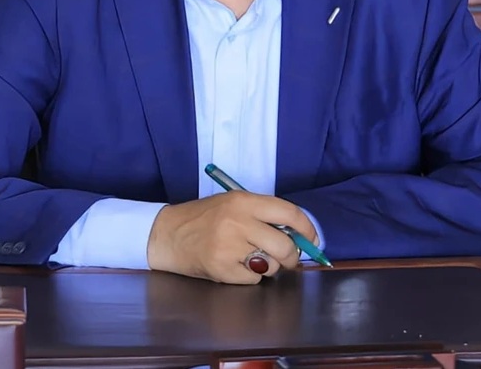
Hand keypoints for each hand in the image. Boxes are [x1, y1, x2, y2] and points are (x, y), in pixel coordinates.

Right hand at [145, 191, 318, 283]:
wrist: (167, 235)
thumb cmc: (203, 218)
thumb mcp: (232, 204)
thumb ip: (262, 215)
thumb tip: (298, 234)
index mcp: (243, 201)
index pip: (289, 213)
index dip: (307, 228)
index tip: (313, 239)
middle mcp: (237, 221)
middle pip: (285, 245)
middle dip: (292, 257)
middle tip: (288, 259)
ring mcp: (229, 246)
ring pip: (270, 264)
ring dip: (268, 266)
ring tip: (250, 257)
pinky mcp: (221, 269)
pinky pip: (253, 278)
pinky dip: (249, 276)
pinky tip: (234, 266)